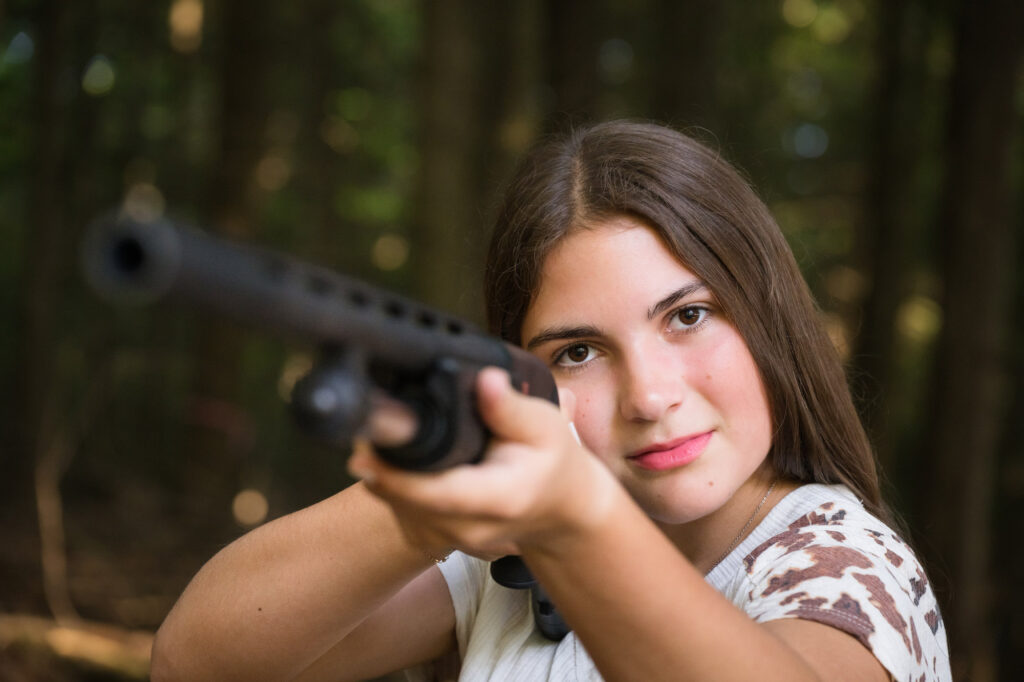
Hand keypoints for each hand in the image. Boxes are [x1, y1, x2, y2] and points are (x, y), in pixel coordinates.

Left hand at [347, 367, 614, 560]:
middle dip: (379, 466)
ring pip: (400, 509)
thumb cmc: (552, 462)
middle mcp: (472, 527)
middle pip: (407, 502)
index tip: (363, 452)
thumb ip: (509, 406)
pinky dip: (392, 487)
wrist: (563, 509)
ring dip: (381, 476)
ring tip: (371, 439)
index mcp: (498, 498)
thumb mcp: (545, 426)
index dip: (395, 476)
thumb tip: (486, 379)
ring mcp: (456, 539)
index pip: (437, 494)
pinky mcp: (442, 538)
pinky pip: (404, 514)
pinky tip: (389, 460)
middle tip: (360, 428)